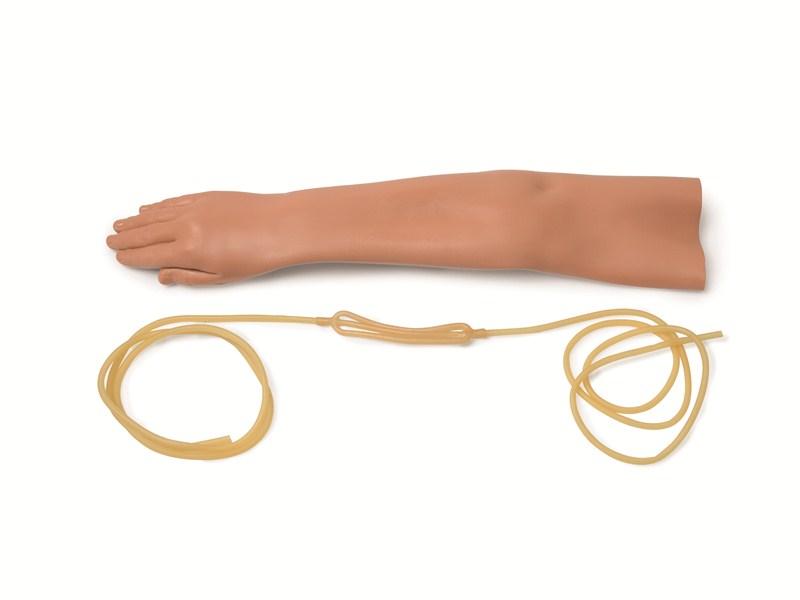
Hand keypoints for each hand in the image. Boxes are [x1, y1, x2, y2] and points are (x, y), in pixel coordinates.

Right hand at [107, 192, 297, 284]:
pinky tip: (147, 210)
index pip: (150, 254)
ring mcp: (194, 208)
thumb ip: (188, 276)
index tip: (120, 257)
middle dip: (126, 239)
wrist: (281, 225)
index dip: (132, 257)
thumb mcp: (221, 277)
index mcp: (189, 250)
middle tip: (110, 241)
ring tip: (120, 226)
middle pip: (146, 233)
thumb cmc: (257, 255)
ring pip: (155, 215)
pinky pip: (173, 202)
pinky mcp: (205, 196)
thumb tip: (162, 275)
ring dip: (135, 221)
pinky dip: (157, 207)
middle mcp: (186, 226)